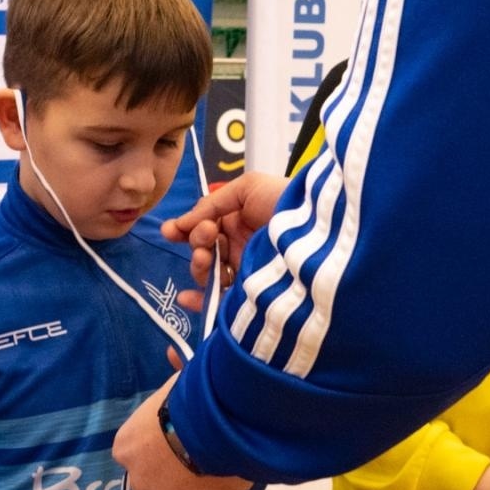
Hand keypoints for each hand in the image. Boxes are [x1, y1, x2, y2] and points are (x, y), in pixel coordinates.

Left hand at [112, 377, 252, 489]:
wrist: (221, 428)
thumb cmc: (192, 400)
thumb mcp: (178, 381)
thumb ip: (173, 373)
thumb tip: (171, 352)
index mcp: (126, 447)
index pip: (132, 451)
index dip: (154, 445)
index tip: (172, 435)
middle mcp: (139, 478)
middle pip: (151, 477)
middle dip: (168, 469)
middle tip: (194, 451)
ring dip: (190, 485)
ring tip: (215, 464)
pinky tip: (225, 477)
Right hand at [161, 172, 287, 308]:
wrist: (317, 228)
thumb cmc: (284, 201)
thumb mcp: (247, 188)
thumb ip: (211, 204)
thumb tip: (179, 225)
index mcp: (239, 222)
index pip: (205, 229)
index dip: (185, 230)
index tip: (171, 231)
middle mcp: (240, 247)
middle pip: (204, 251)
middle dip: (196, 243)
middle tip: (207, 235)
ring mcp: (245, 271)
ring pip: (208, 275)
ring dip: (197, 266)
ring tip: (204, 257)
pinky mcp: (251, 294)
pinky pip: (220, 301)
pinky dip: (200, 301)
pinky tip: (186, 297)